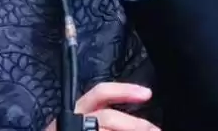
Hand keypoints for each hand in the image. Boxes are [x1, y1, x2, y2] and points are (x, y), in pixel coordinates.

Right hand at [45, 82, 159, 130]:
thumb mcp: (79, 123)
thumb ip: (100, 118)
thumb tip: (138, 123)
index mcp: (76, 111)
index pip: (101, 93)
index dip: (124, 91)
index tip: (147, 94)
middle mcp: (73, 119)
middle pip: (108, 117)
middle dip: (136, 125)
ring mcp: (70, 130)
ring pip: (106, 129)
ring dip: (129, 130)